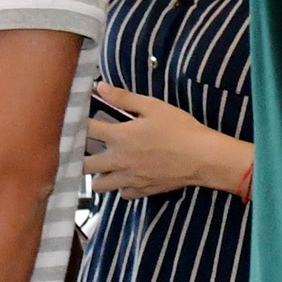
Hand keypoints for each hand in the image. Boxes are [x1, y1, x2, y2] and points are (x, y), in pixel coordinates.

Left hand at [83, 82, 246, 201]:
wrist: (203, 158)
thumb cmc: (180, 129)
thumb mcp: (154, 107)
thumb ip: (125, 98)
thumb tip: (100, 87)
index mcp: (119, 137)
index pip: (87, 130)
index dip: (78, 124)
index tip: (77, 121)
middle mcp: (118, 160)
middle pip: (84, 165)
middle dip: (80, 157)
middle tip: (86, 150)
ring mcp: (129, 178)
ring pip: (99, 185)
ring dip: (98, 176)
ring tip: (105, 167)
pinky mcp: (142, 190)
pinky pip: (123, 194)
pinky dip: (122, 187)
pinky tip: (128, 178)